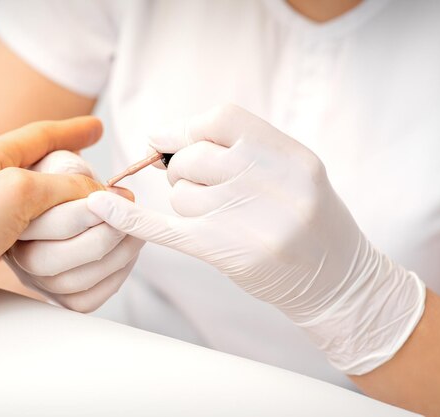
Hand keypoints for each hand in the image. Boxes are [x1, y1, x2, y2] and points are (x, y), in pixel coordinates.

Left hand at [0, 117, 103, 366]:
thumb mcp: (14, 192)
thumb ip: (62, 185)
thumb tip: (102, 194)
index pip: (41, 135)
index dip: (73, 130)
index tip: (97, 127)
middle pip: (50, 173)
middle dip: (80, 179)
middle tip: (107, 189)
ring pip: (47, 207)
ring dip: (71, 214)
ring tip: (91, 217)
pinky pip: (39, 236)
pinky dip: (57, 239)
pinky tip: (64, 241)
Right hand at [6, 151, 143, 312]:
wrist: (59, 199)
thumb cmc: (58, 179)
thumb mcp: (58, 162)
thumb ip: (77, 172)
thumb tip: (116, 196)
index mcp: (7, 218)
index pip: (39, 221)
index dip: (83, 212)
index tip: (113, 196)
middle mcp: (15, 254)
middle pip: (47, 260)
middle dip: (98, 238)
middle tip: (128, 218)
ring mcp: (35, 279)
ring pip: (69, 283)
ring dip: (113, 258)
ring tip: (135, 232)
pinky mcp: (58, 297)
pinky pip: (85, 301)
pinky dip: (113, 279)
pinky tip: (126, 253)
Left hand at [86, 104, 424, 374]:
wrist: (338, 281)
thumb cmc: (311, 221)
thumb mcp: (293, 172)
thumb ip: (241, 148)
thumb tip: (163, 137)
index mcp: (290, 156)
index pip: (222, 119)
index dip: (190, 128)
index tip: (172, 140)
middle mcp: (271, 184)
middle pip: (194, 158)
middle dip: (186, 169)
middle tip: (203, 187)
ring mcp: (248, 220)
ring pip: (182, 194)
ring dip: (189, 203)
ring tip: (220, 218)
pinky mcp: (225, 252)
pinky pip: (165, 226)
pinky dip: (129, 216)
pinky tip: (101, 206)